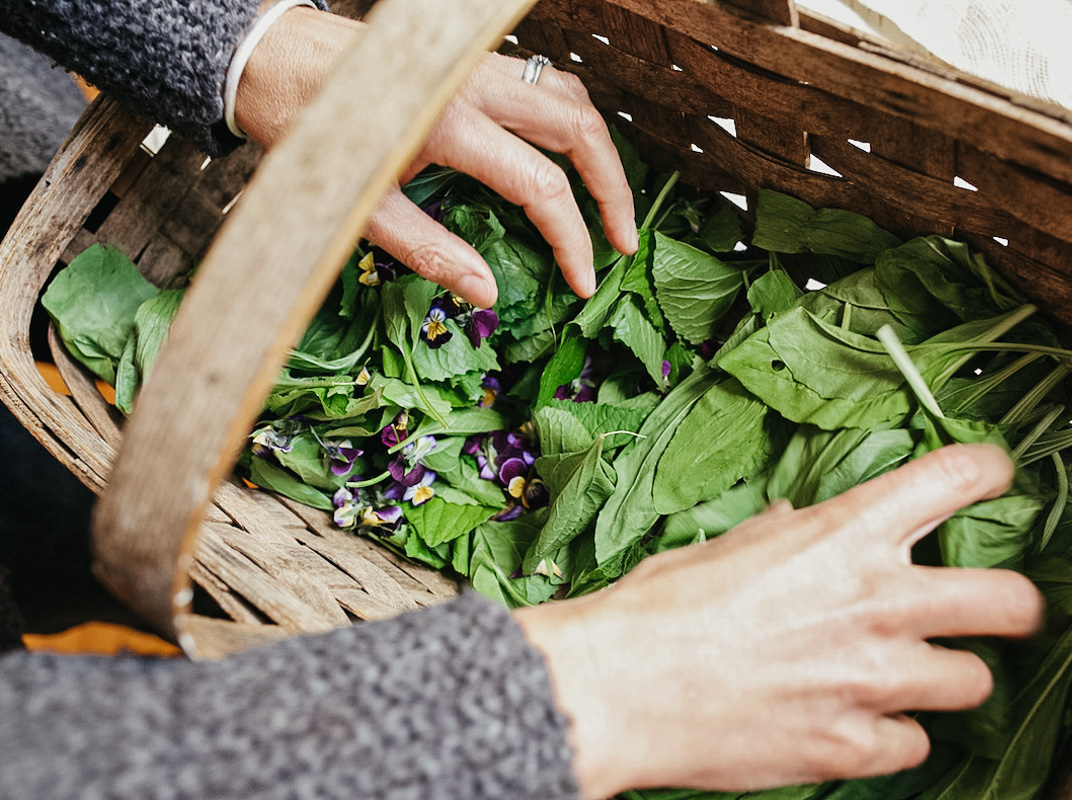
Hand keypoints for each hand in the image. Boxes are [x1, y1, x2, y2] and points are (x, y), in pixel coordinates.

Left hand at [234, 8, 637, 307]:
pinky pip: (545, 82)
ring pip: (570, 97)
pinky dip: (572, 120)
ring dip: (599, 150)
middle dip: (614, 189)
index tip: (583, 281)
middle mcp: (474, 86)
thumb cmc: (309, 136)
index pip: (541, 185)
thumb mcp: (359, 207)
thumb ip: (428, 251)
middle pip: (580, 130)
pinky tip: (571, 155)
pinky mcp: (473, 60)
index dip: (573, 240)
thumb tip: (488, 294)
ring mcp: (478, 66)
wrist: (272, 61)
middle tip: (623, 242)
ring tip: (608, 202)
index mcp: (448, 125)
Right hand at [514, 444, 1043, 798]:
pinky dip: (891, 736)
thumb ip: (779, 536)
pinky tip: (854, 724)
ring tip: (903, 677)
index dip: (991, 472)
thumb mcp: (723, 548)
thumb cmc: (657, 609)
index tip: (996, 478)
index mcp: (844, 534)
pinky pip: (913, 744)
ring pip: (973, 683)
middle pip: (1010, 602)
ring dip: (945, 678)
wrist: (616, 688)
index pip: (956, 479)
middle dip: (1017, 607)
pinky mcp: (851, 747)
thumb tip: (799, 525)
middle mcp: (876, 602)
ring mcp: (871, 680)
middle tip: (1003, 611)